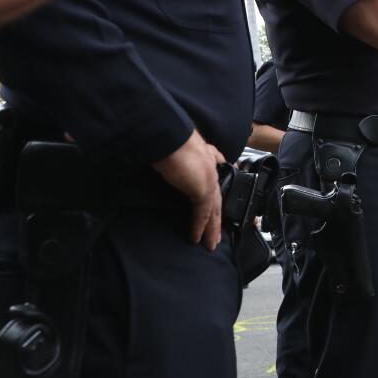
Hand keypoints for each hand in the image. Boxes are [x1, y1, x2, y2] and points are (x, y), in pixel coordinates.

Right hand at [152, 130, 224, 250]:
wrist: (165, 135)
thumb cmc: (162, 137)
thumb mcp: (168, 148)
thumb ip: (170, 156)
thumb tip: (157, 160)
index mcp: (204, 152)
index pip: (217, 166)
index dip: (219, 179)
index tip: (220, 188)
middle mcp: (210, 165)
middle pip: (216, 195)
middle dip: (216, 215)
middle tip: (216, 232)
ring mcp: (209, 178)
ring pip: (214, 208)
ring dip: (211, 227)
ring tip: (210, 243)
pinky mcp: (203, 189)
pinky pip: (203, 213)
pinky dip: (199, 227)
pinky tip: (196, 238)